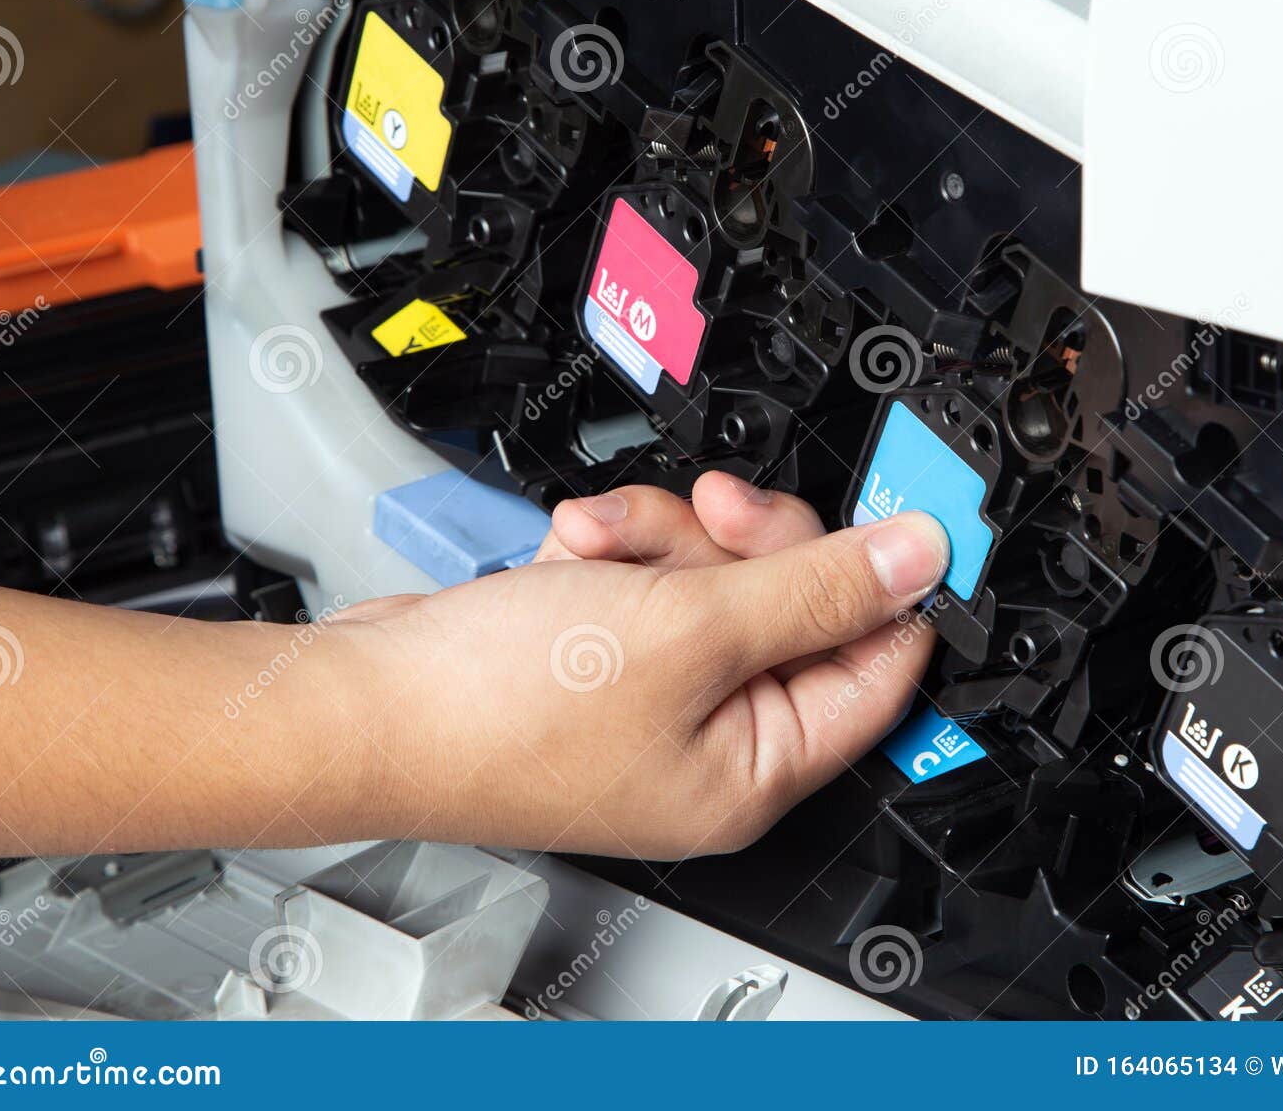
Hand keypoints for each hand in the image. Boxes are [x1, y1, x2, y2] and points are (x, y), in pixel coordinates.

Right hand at [344, 472, 949, 859]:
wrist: (365, 703)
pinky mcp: (603, 659)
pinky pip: (651, 582)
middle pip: (795, 606)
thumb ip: (815, 589)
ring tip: (600, 543)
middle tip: (715, 513)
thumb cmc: (498, 708)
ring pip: (715, 577)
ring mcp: (654, 700)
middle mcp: (713, 742)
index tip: (892, 515)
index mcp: (757, 768)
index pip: (878, 669)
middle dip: (746, 543)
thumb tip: (917, 562)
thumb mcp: (688, 627)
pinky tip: (570, 556)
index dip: (886, 584)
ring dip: (663, 539)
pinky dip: (614, 556)